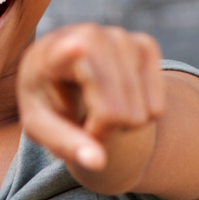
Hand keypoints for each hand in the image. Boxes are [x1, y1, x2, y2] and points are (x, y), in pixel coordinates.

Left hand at [17, 23, 164, 173]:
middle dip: (103, 130)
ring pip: (143, 113)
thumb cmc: (47, 100)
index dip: (71, 51)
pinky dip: (141, 114)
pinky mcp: (145, 44)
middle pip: (117, 113)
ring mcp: (121, 38)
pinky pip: (158, 106)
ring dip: (122, 123)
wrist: (60, 69)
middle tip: (84, 121)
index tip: (78, 45)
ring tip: (98, 107)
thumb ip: (66, 143)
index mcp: (49, 55)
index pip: (64, 52)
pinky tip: (118, 98)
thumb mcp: (40, 126)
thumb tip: (97, 163)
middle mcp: (89, 36)